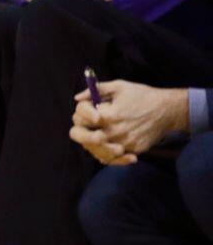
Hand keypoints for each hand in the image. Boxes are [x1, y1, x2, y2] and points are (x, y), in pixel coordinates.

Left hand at [70, 80, 189, 163]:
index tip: (87, 111)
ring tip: (97, 137)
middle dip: (81, 133)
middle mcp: (114, 131)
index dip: (80, 114)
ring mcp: (124, 143)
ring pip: (98, 151)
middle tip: (86, 129)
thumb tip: (77, 97)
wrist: (168, 110)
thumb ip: (96, 90)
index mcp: (108, 115)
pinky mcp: (134, 150)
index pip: (80, 120)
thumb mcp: (119, 86)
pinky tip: (109, 147)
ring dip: (93, 145)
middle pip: (85, 139)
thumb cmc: (142, 96)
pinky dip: (108, 155)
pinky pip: (114, 159)